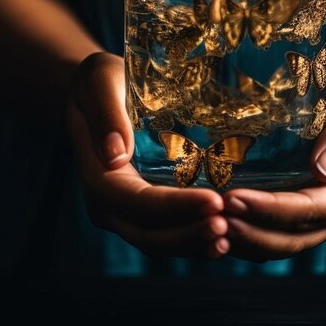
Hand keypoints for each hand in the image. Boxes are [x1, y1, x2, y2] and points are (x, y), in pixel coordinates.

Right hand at [66, 52, 228, 258]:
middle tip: (229, 226)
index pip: (136, 202)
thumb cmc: (101, 81)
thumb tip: (116, 155)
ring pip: (158, 242)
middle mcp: (106, 202)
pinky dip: (192, 240)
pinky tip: (223, 237)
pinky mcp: (141, 211)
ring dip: (194, 244)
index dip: (174, 207)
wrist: (95, 93)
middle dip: (189, 234)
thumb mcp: (101, 81)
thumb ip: (107, 114)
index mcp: (97, 174)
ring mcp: (122, 211)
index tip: (214, 201)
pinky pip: (166, 234)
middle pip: (148, 233)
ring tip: (230, 237)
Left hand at [222, 66, 325, 261]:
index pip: (309, 211)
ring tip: (205, 220)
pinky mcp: (302, 207)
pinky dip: (244, 228)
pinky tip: (215, 216)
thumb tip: (322, 169)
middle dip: (247, 230)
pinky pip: (271, 228)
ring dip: (241, 236)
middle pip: (288, 238)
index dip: (269, 210)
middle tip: (209, 214)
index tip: (233, 198)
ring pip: (276, 242)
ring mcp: (319, 215)